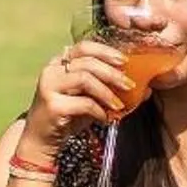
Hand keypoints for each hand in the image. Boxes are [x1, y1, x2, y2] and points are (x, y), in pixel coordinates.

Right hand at [21, 38, 130, 156]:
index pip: (83, 47)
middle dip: (112, 73)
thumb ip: (108, 88)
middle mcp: (52, 70)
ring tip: (119, 105)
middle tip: (129, 85)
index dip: (105, 51)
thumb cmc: (68, 116)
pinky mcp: (52, 105)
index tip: (124, 61)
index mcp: (60, 62)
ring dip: (107, 92)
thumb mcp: (89, 98)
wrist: (41, 139)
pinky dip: (99, 110)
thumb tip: (145, 88)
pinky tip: (105, 118)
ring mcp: (49, 86)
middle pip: (87, 62)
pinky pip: (83, 103)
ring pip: (84, 78)